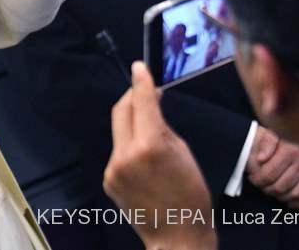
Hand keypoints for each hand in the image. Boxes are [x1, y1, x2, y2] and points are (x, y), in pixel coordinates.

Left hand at [104, 62, 217, 249]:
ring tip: (151, 132)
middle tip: (144, 91)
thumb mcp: (184, 153)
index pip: (141, 102)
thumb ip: (162, 126)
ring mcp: (113, 168)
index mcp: (149, 146)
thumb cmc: (190, 196)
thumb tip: (151, 104)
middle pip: (121, 111)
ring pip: (119, 131)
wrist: (177, 237)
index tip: (139, 67)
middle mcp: (125, 155)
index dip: (141, 81)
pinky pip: (118, 152)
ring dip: (132, 124)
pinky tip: (145, 160)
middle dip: (132, 97)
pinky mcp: (108, 179)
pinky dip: (129, 146)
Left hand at [246, 126, 298, 208]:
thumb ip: (266, 143)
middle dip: (268, 190)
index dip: (258, 180)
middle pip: (281, 186)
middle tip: (262, 187)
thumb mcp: (276, 130)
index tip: (253, 179)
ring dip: (282, 197)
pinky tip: (292, 203)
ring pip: (296, 193)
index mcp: (290, 151)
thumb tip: (261, 159)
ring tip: (274, 193)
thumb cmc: (292, 129)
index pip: (269, 174)